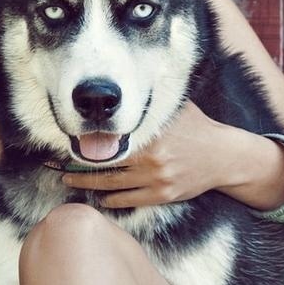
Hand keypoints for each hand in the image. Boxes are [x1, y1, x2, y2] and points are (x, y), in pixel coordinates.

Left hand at [59, 101, 242, 208]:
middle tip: (58, 167)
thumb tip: (128, 84)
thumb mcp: (176, 108)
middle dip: (79, 169)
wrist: (225, 156)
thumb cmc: (198, 128)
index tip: (69, 144)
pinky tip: (100, 197)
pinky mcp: (163, 195)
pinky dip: (111, 199)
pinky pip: (129, 200)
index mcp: (151, 135)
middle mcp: (152, 159)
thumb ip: (152, 102)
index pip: (110, 141)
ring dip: (89, 186)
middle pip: (105, 166)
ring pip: (113, 186)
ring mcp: (157, 179)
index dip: (87, 144)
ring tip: (70, 182)